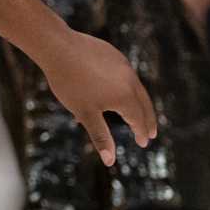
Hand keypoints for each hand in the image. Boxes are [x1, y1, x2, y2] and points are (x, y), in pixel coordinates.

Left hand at [35, 29, 155, 165]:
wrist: (58, 47)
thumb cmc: (69, 82)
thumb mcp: (85, 113)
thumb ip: (100, 136)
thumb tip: (110, 162)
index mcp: (125, 96)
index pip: (138, 119)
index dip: (141, 132)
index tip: (143, 142)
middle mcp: (129, 79)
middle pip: (143, 103)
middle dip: (147, 119)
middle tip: (151, 132)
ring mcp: (122, 64)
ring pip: (135, 87)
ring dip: (138, 102)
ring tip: (136, 112)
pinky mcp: (113, 54)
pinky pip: (124, 74)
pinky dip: (126, 86)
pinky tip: (117, 89)